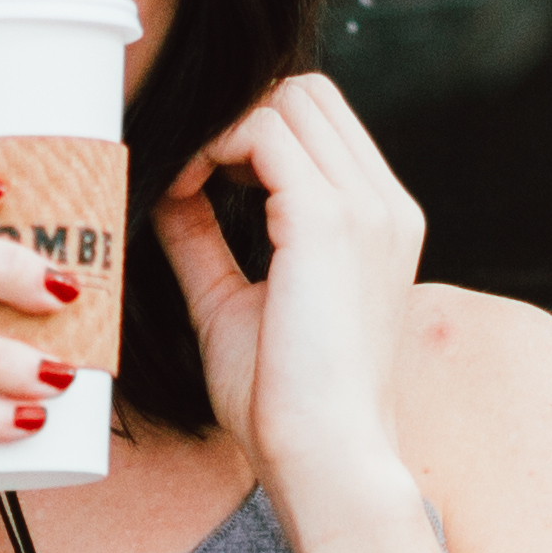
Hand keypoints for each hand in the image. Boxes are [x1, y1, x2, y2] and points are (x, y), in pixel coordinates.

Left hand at [156, 73, 423, 515]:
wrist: (326, 458)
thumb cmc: (285, 403)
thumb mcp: (234, 303)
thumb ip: (205, 239)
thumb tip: (166, 187)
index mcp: (379, 222)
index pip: (319, 123)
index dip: (250, 132)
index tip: (195, 181)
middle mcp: (385, 204)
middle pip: (307, 94)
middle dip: (238, 117)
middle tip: (187, 176)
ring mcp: (366, 205)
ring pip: (286, 99)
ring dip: (221, 129)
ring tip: (182, 184)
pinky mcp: (330, 218)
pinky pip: (261, 131)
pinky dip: (211, 146)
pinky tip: (182, 190)